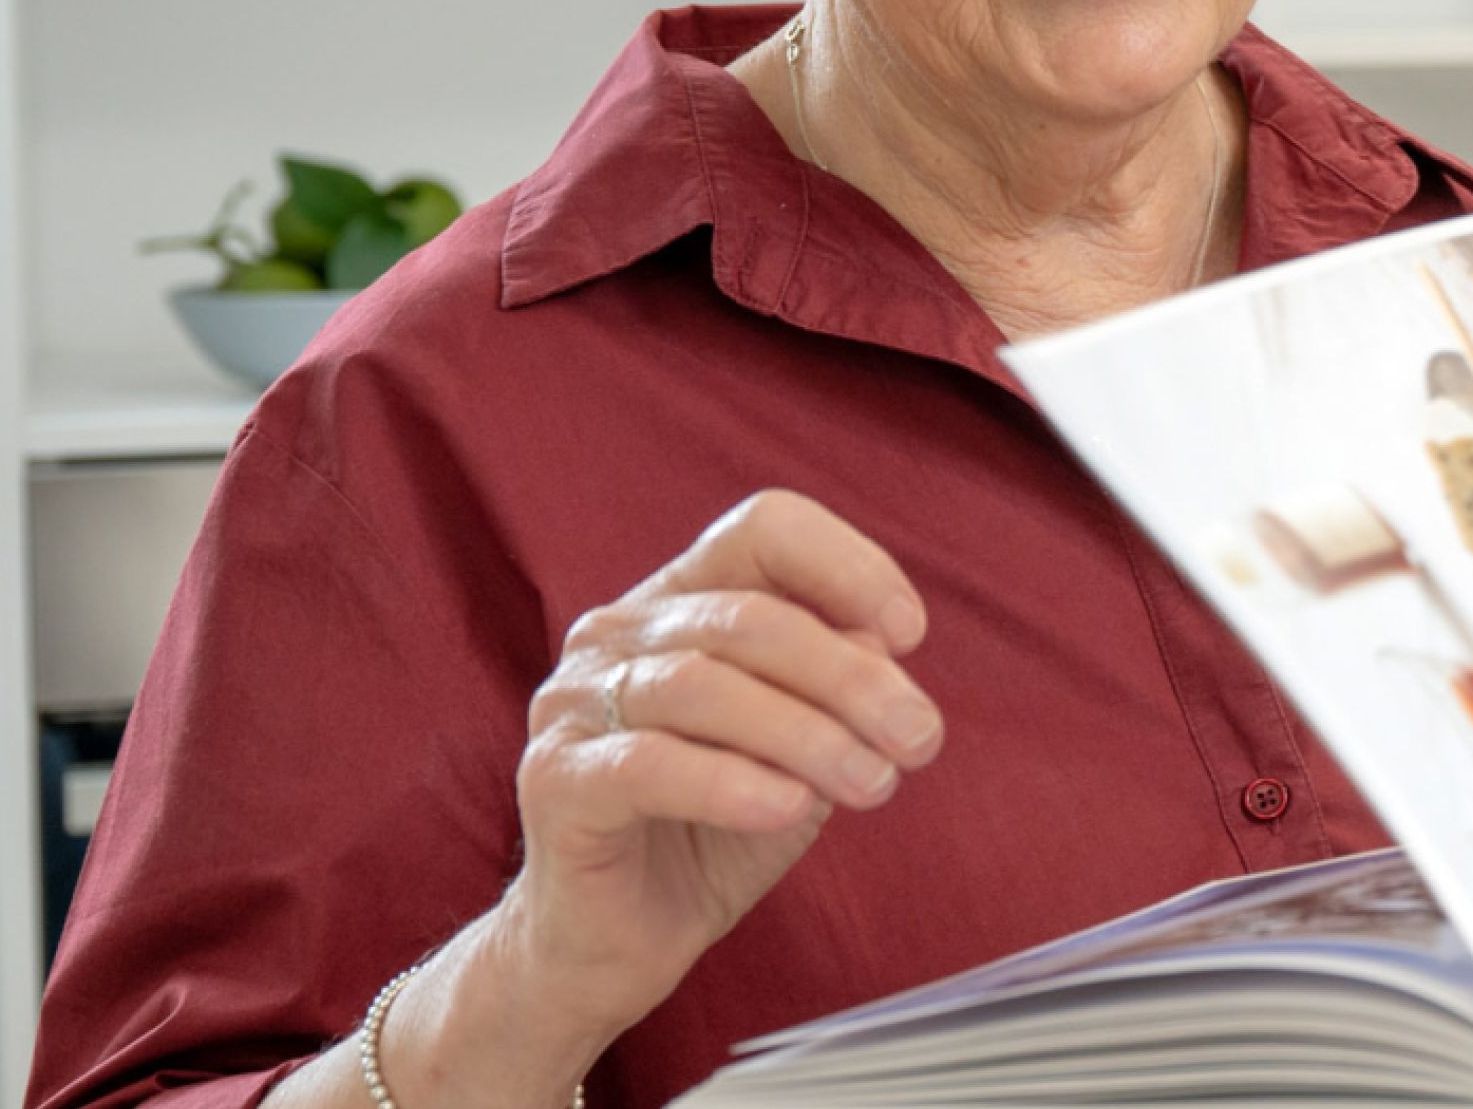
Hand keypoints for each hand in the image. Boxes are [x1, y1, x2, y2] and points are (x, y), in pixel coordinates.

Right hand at [501, 491, 941, 1048]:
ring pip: (703, 686)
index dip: (847, 566)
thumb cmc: (721, 828)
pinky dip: (730, 782)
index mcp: (681, 602)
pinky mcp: (554, 780)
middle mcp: (617, 634)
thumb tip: (885, 638)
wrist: (623, 941)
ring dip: (807, 734)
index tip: (911, 636)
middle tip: (918, 740)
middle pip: (749, 617)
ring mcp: (573, 703)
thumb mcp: (804, 747)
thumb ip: (837, 686)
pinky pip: (646, 763)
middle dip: (851, 678)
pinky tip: (789, 807)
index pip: (764, 531)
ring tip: (874, 785)